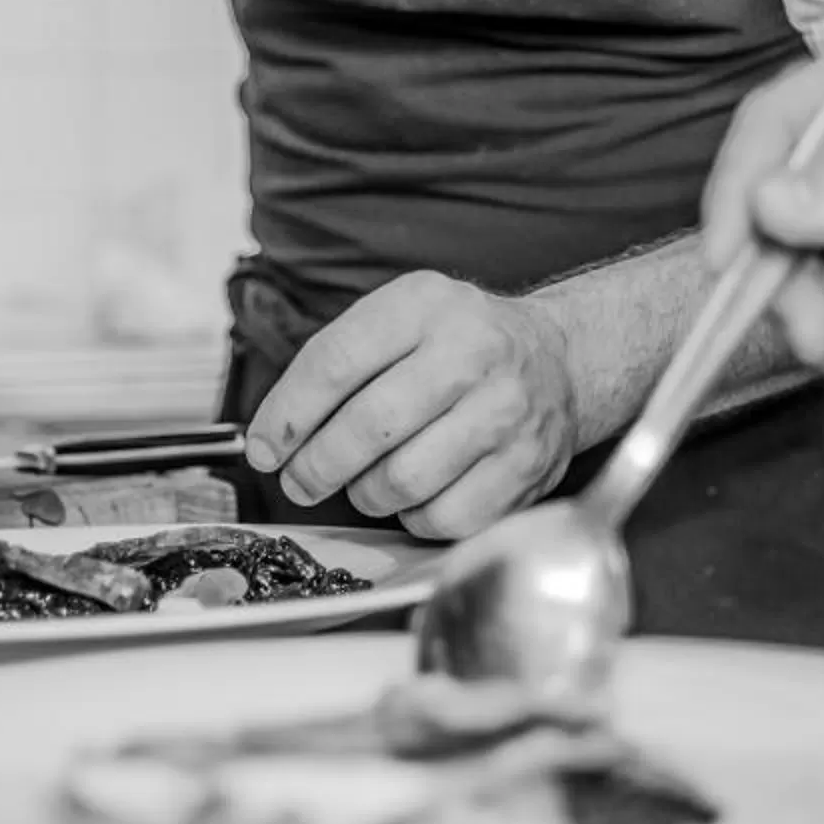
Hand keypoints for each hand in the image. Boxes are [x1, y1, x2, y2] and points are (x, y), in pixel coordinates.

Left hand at [244, 272, 579, 540]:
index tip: (264, 449)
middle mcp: (472, 353)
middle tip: (300, 481)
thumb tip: (272, 441)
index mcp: (426, 306)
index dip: (287, 416)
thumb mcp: (401, 318)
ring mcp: (506, 412)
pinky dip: (414, 518)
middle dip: (315, 467)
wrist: (559, 359)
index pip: (335, 364)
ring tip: (362, 485)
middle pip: (366, 428)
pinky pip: (444, 518)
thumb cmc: (459, 345)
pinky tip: (414, 496)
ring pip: (401, 481)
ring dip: (364, 495)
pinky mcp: (527, 467)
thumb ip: (336, 365)